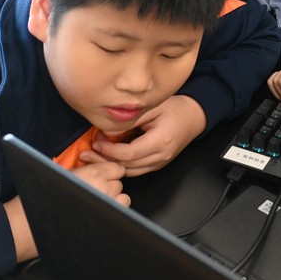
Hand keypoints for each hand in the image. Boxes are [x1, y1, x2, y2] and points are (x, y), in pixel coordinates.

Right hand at [3, 160, 127, 262]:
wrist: (30, 222)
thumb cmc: (43, 194)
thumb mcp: (64, 172)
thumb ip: (86, 169)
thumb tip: (98, 166)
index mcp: (94, 174)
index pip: (118, 168)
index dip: (109, 172)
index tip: (101, 176)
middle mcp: (104, 189)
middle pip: (119, 183)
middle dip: (109, 186)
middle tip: (93, 190)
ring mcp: (107, 206)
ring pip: (123, 198)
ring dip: (113, 199)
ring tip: (96, 202)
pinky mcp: (106, 221)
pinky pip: (120, 213)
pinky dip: (114, 212)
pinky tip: (99, 212)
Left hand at [81, 96, 205, 176]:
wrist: (194, 117)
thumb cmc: (176, 109)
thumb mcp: (154, 107)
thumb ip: (132, 119)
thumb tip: (108, 130)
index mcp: (161, 141)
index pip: (130, 153)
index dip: (110, 150)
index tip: (97, 142)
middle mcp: (161, 156)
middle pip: (127, 165)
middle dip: (105, 160)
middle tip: (86, 152)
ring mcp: (160, 163)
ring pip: (130, 171)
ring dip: (110, 165)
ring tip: (93, 156)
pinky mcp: (157, 164)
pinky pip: (136, 170)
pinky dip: (121, 165)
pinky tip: (108, 157)